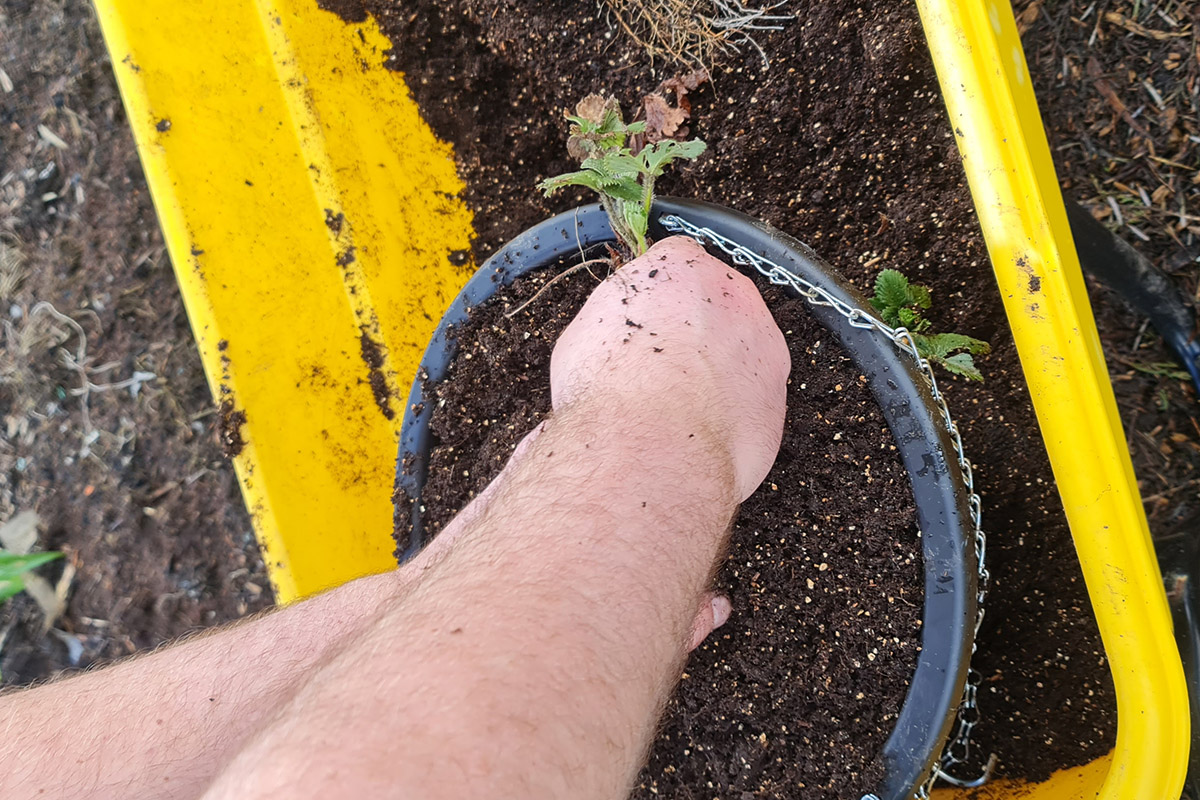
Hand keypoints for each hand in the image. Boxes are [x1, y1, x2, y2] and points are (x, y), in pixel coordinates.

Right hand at [550, 235, 789, 501]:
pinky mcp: (779, 397)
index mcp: (680, 266)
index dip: (656, 298)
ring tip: (680, 409)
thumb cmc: (607, 389)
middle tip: (659, 369)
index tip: (641, 325)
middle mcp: (732, 294)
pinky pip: (754, 400)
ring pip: (742, 351)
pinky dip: (732, 414)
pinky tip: (700, 436)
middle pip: (716, 303)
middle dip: (694, 331)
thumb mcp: (583, 335)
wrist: (651, 447)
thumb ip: (616, 321)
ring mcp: (765, 345)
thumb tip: (617, 339)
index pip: (674, 262)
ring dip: (719, 372)